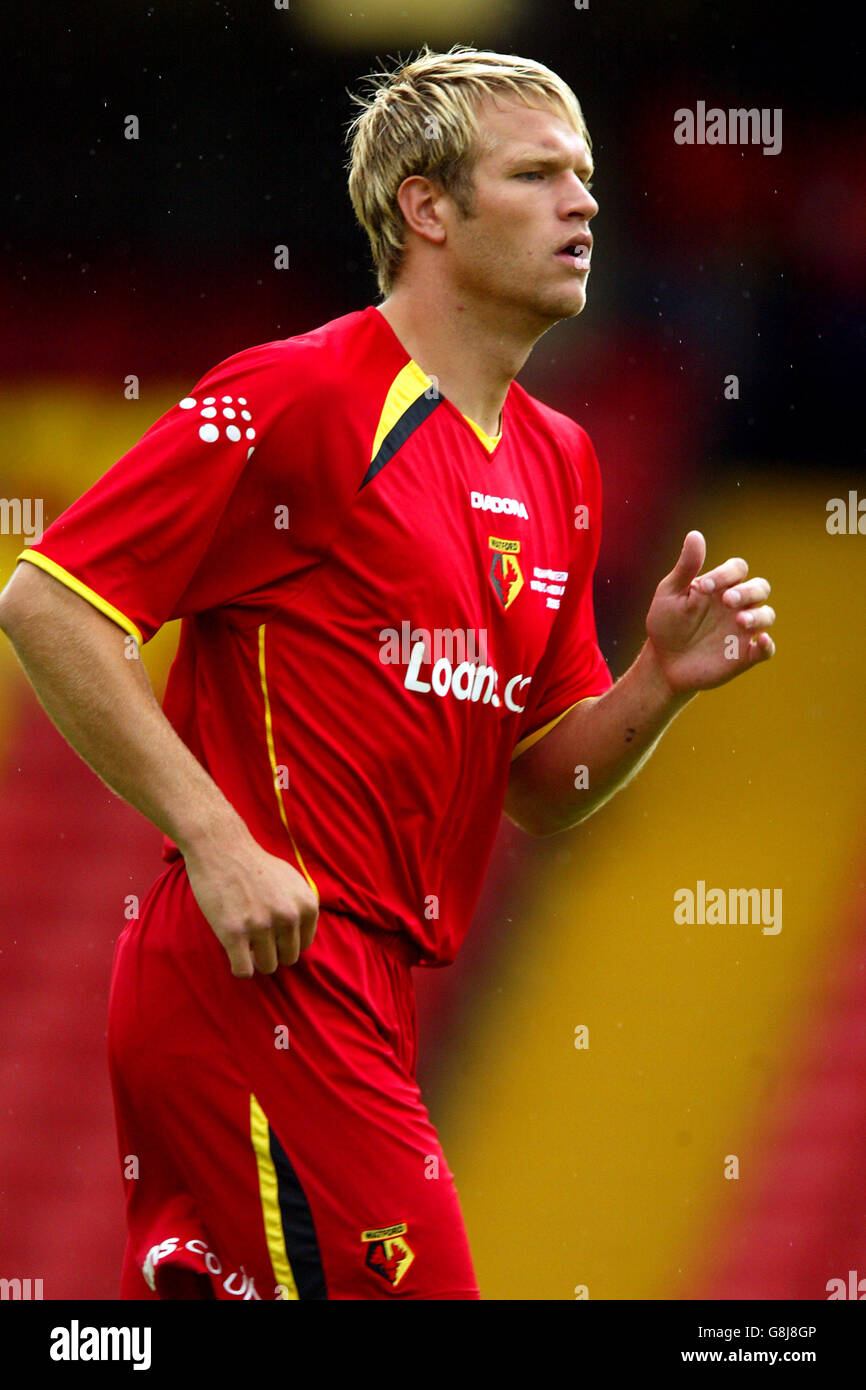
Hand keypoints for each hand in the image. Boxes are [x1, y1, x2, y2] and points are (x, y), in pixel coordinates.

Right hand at [184, 833, 318, 977]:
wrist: (221, 848)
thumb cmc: (255, 865)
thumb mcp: (292, 881)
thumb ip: (301, 908)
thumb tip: (303, 939)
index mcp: (306, 905)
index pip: (303, 944)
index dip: (286, 941)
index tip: (271, 932)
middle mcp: (288, 916)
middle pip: (287, 958)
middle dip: (272, 952)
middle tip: (256, 937)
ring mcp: (261, 926)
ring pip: (267, 966)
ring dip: (255, 960)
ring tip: (245, 943)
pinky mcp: (234, 933)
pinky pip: (243, 971)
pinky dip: (239, 968)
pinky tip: (234, 952)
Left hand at [645, 530, 775, 695]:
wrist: (663, 661)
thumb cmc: (667, 623)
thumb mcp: (670, 594)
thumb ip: (686, 567)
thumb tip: (695, 534)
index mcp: (721, 586)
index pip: (737, 569)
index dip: (726, 574)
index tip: (703, 587)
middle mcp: (737, 605)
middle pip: (760, 587)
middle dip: (748, 591)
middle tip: (728, 600)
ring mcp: (742, 630)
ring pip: (767, 615)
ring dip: (758, 616)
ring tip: (740, 621)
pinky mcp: (744, 655)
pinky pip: (765, 649)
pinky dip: (767, 646)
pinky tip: (762, 641)